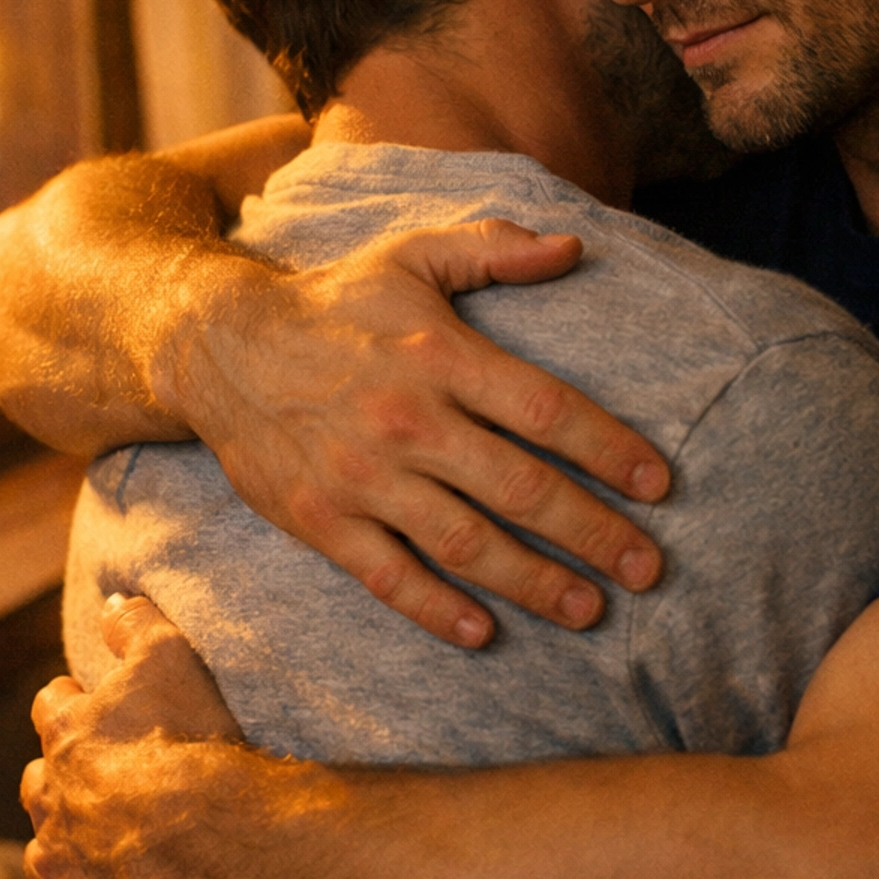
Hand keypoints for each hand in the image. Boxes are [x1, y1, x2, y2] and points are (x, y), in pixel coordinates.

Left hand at [23, 595, 241, 878]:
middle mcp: (54, 800)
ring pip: (44, 860)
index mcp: (71, 736)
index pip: (53, 708)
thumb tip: (111, 600)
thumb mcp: (169, 655)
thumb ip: (136, 623)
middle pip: (39, 786)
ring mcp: (63, 866)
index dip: (72, 708)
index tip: (91, 710)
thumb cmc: (189, 740)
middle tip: (97, 788)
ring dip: (64, 856)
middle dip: (60, 786)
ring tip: (95, 858)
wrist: (200, 834)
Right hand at [162, 219, 670, 647]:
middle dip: (594, 534)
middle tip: (647, 570)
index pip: (547, 410)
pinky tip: (484, 631)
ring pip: (466, 543)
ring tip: (589, 609)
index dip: (611, 449)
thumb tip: (575, 247)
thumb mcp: (413, 254)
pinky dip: (437, 609)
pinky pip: (388, 576)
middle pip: (521, 489)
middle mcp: (407, 420)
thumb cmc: (336, 301)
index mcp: (442, 355)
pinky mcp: (320, 520)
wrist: (218, 344)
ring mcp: (362, 477)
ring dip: (535, 583)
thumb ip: (495, 248)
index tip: (659, 485)